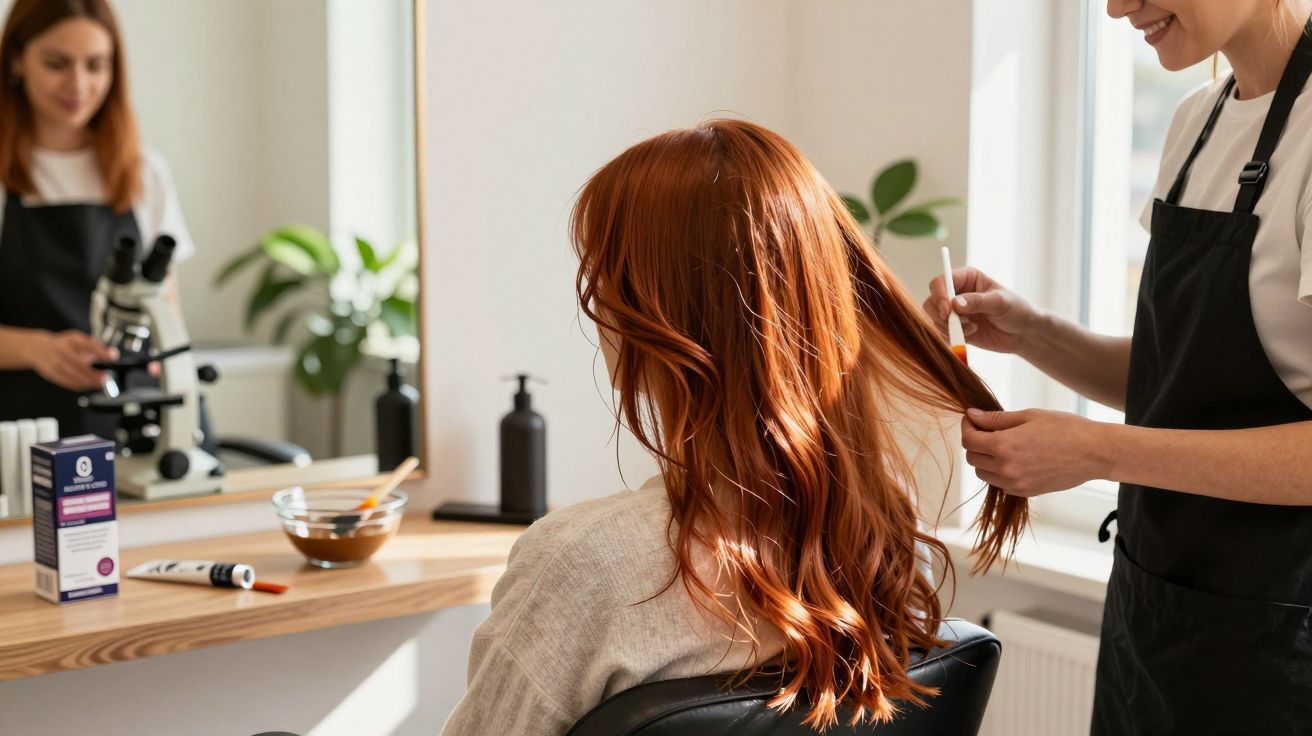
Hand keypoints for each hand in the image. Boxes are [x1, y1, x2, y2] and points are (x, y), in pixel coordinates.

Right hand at [30, 330, 117, 391]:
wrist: (37, 348)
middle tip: (106, 378)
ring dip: (89, 382)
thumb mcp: (78, 341)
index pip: (89, 345)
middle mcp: (62, 350)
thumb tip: (112, 355)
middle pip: (80, 364)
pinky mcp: (52, 373)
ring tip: (99, 384)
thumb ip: (95, 348)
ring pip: (74, 376)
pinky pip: (67, 382)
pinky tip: (87, 385)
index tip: (114, 357)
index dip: (102, 351)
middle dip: (95, 373)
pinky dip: (79, 385)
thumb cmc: (63, 345)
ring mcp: (55, 362)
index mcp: (72, 340)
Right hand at [923, 268, 1041, 354]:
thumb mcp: (1000, 302)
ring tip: (972, 328)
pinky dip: (953, 336)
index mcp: (966, 278)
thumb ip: (977, 302)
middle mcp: (956, 293)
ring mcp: (954, 311)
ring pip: (934, 318)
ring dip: (949, 327)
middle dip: (941, 315)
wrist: (1023, 333)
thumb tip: (954, 304)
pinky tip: (972, 334)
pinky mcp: (955, 328)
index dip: (939, 295)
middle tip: (960, 324)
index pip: (941, 282)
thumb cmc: (1016, 310)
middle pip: (932, 301)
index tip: (947, 311)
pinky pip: (941, 332)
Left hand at [961, 408, 1111, 496]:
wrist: (1094, 453)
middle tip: (989, 429)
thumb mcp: (1028, 416)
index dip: (967, 427)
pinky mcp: (1025, 492)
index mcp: (1003, 446)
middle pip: (972, 458)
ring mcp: (1015, 484)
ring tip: (1003, 444)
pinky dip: (999, 472)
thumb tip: (972, 415)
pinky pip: (1000, 484)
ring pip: (984, 473)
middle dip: (975, 442)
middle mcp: (1005, 468)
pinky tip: (1015, 458)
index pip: (968, 440)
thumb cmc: (1065, 428)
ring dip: (985, 459)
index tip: (973, 419)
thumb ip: (996, 419)